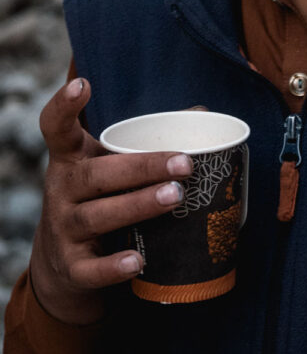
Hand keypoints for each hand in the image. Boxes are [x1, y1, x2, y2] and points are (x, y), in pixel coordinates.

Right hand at [29, 78, 192, 324]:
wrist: (62, 264)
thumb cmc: (99, 199)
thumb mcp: (109, 166)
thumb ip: (145, 141)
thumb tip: (201, 115)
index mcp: (71, 159)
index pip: (57, 129)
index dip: (64, 106)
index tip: (82, 84)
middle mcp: (62, 190)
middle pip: (96, 175)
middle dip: (142, 167)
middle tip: (184, 162)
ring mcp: (63, 229)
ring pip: (97, 216)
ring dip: (138, 205)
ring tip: (175, 197)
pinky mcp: (71, 267)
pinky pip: (90, 268)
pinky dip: (113, 266)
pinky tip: (138, 260)